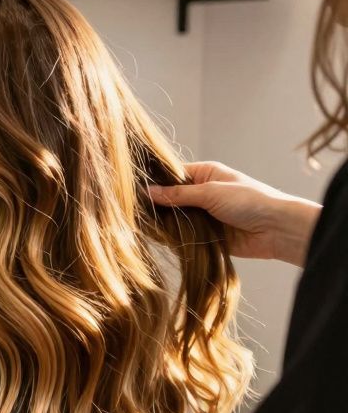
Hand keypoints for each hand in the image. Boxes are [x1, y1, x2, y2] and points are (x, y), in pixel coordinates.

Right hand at [149, 161, 321, 266]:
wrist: (277, 230)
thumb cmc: (250, 201)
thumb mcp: (210, 192)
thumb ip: (178, 194)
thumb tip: (148, 192)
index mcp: (206, 174)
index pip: (173, 175)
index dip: (155, 182)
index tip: (134, 190)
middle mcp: (203, 193)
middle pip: (171, 197)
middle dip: (157, 204)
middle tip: (135, 210)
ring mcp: (204, 215)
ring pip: (176, 217)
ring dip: (165, 222)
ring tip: (142, 225)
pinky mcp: (207, 235)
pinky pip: (184, 235)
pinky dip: (174, 237)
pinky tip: (158, 238)